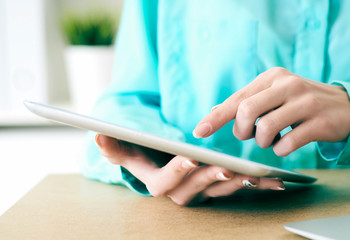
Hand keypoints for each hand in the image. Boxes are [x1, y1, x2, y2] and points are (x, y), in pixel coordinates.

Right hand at [95, 134, 284, 205]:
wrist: (161, 162)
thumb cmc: (145, 155)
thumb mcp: (127, 150)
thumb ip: (113, 146)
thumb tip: (97, 135)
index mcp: (160, 183)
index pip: (166, 182)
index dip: (178, 171)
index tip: (191, 158)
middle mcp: (182, 192)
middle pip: (198, 187)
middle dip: (214, 178)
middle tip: (231, 168)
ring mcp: (202, 191)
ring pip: (221, 189)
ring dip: (240, 183)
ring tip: (260, 175)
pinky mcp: (217, 186)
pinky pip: (237, 187)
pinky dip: (256, 185)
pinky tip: (275, 180)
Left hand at [193, 67, 349, 155]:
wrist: (345, 106)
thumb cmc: (299, 102)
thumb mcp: (273, 95)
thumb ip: (246, 102)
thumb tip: (213, 111)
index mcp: (271, 78)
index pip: (236, 99)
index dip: (216, 117)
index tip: (199, 132)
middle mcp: (287, 85)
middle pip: (246, 111)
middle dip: (241, 131)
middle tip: (249, 135)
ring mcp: (305, 102)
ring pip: (266, 128)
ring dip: (262, 142)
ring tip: (271, 140)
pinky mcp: (320, 121)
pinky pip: (288, 143)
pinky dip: (280, 149)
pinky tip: (286, 144)